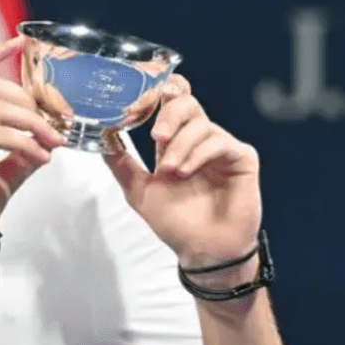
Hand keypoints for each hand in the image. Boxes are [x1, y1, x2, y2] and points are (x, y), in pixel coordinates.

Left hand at [104, 75, 262, 269]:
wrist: (202, 251)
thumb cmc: (176, 223)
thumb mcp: (139, 190)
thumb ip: (120, 162)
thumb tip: (102, 136)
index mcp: (175, 141)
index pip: (170, 102)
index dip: (158, 93)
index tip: (139, 102)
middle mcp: (199, 139)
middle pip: (186, 101)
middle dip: (168, 114)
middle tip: (156, 137)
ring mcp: (221, 146)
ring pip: (200, 123)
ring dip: (180, 146)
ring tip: (170, 171)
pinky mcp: (242, 157)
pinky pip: (219, 141)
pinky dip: (198, 154)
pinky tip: (186, 171)